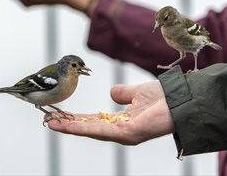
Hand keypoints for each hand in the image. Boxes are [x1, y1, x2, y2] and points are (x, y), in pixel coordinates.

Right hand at [47, 80, 174, 144]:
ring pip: (88, 131)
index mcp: (119, 121)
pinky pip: (98, 131)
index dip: (75, 118)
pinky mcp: (125, 135)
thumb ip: (123, 93)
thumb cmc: (161, 97)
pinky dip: (80, 128)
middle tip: (47, 119)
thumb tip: (112, 93)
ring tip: (50, 122)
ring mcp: (121, 134)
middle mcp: (118, 130)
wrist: (179, 99)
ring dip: (68, 127)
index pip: (92, 120)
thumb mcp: (136, 92)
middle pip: (87, 128)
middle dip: (67, 124)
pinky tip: (65, 125)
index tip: (59, 113)